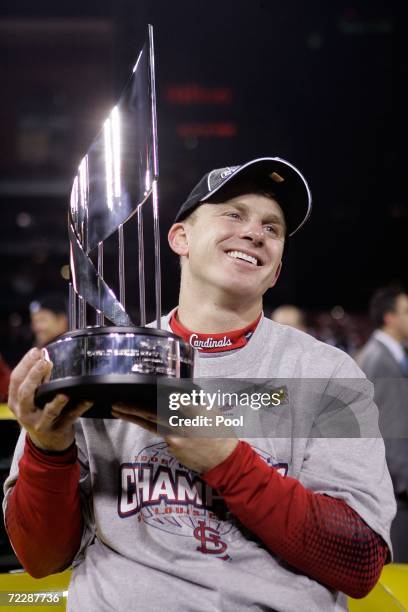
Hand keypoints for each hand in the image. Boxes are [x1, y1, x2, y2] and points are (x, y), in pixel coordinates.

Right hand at [8, 348, 91, 451]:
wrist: (47, 441)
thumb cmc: (40, 411)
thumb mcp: (33, 396)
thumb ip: (37, 379)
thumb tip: (44, 355)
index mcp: (16, 401)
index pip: (16, 380)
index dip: (25, 364)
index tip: (36, 351)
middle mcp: (25, 413)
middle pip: (25, 394)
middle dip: (34, 377)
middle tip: (45, 363)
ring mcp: (40, 423)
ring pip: (47, 412)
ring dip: (56, 401)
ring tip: (63, 391)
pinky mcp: (57, 430)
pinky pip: (70, 418)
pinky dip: (79, 408)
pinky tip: (87, 400)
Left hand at [111, 403, 237, 472]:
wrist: (224, 459)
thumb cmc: (219, 431)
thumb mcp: (210, 409)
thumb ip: (192, 401)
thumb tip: (175, 393)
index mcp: (192, 409)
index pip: (167, 398)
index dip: (150, 394)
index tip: (136, 390)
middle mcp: (181, 423)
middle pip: (151, 413)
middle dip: (131, 408)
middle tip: (116, 403)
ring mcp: (175, 437)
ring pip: (150, 425)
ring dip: (132, 417)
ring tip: (118, 411)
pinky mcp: (172, 448)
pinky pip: (162, 435)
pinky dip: (156, 428)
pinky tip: (151, 424)